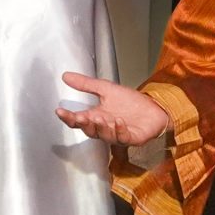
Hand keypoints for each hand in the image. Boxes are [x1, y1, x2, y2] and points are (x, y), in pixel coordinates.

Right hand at [55, 72, 169, 145]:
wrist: (154, 107)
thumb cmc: (131, 102)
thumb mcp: (106, 89)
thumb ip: (86, 84)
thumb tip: (66, 76)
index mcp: (97, 117)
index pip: (78, 120)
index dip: (68, 117)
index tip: (60, 110)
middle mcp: (105, 128)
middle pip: (90, 131)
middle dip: (84, 124)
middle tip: (81, 117)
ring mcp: (118, 135)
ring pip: (105, 136)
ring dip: (101, 127)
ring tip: (99, 117)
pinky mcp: (133, 138)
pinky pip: (124, 138)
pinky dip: (120, 130)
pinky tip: (119, 122)